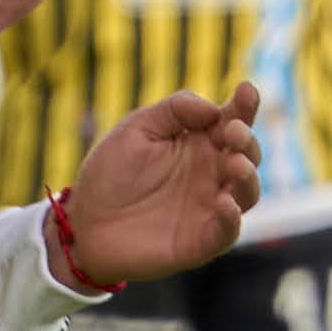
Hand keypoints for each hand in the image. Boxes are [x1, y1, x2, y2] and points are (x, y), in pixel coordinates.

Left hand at [62, 85, 262, 284]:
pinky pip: (228, 231)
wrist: (84, 225)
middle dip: (247, 140)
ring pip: (247, 191)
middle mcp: (211, 173)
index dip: (244, 105)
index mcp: (198, 143)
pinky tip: (224, 203)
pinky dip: (232, 218)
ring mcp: (209, 207)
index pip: (232, 120)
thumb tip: (213, 108)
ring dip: (248, 176)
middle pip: (246, 154)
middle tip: (232, 131)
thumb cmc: (110, 174)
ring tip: (234, 163)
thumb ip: (173, 110)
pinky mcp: (201, 240)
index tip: (245, 90)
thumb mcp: (136, 129)